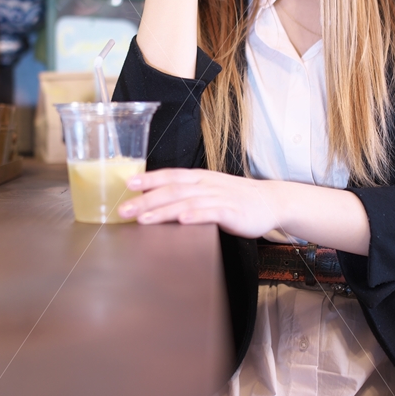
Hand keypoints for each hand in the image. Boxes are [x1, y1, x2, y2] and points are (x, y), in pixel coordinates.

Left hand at [118, 168, 281, 238]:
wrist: (270, 201)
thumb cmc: (236, 198)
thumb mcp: (210, 190)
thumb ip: (187, 193)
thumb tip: (157, 200)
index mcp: (200, 178)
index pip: (170, 175)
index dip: (148, 179)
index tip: (127, 184)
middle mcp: (206, 185)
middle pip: (172, 190)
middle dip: (146, 199)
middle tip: (124, 210)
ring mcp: (220, 197)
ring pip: (186, 201)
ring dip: (163, 210)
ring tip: (144, 218)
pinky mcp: (232, 212)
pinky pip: (211, 213)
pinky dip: (196, 215)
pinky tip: (182, 220)